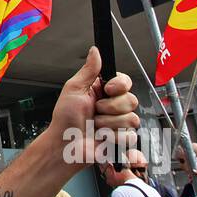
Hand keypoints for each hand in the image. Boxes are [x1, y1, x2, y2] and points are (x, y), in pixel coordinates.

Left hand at [48, 47, 137, 166]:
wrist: (65, 145)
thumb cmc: (65, 119)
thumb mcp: (74, 89)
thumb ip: (88, 70)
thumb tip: (95, 51)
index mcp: (103, 91)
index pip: (125, 82)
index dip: (120, 85)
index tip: (107, 90)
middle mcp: (113, 106)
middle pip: (131, 100)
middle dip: (111, 107)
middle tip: (95, 111)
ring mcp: (118, 123)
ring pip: (131, 119)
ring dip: (109, 124)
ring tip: (96, 126)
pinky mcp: (121, 139)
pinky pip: (129, 136)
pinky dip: (113, 137)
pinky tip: (102, 137)